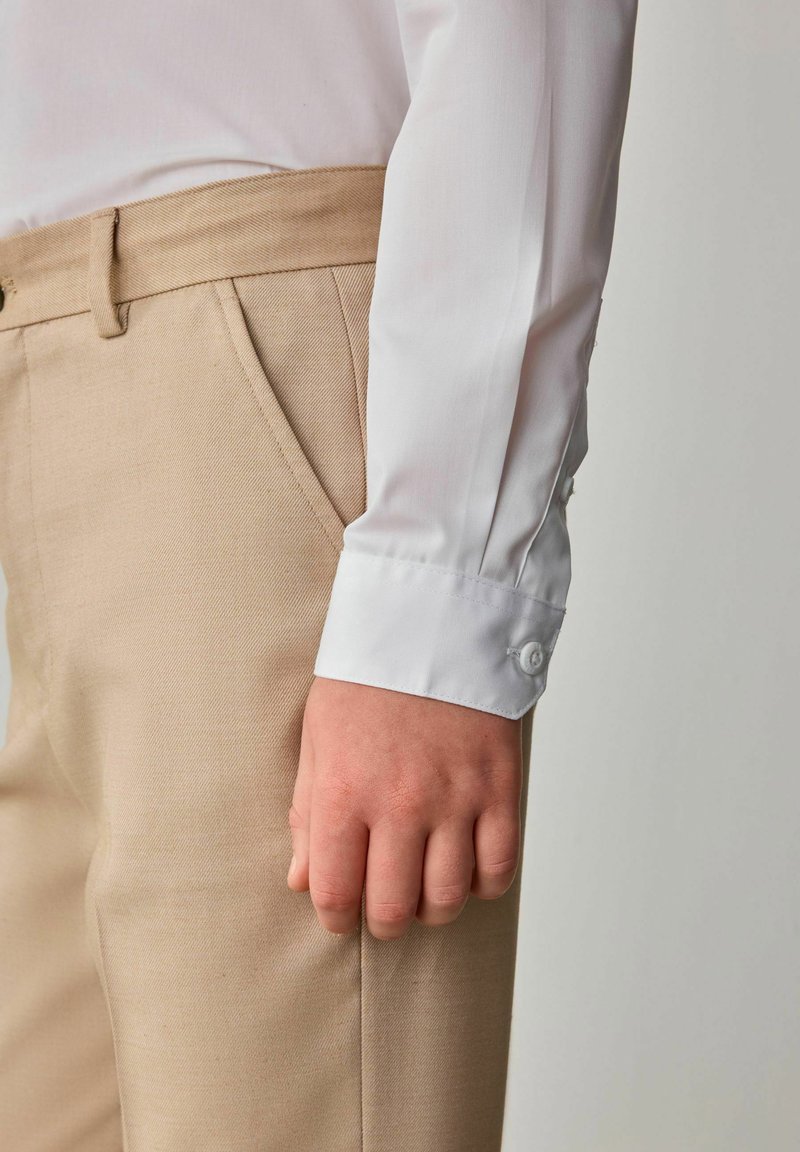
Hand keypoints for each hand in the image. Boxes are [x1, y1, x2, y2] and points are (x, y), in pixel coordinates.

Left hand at [287, 677, 523, 939]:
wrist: (431, 621)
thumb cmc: (366, 678)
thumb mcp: (317, 737)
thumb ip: (307, 814)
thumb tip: (301, 881)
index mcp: (343, 791)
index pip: (335, 892)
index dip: (335, 917)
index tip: (341, 914)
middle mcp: (399, 804)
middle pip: (392, 907)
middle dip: (383, 921)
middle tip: (383, 909)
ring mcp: (454, 798)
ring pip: (446, 898)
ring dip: (432, 909)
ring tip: (424, 892)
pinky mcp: (499, 787)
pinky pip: (498, 867)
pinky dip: (483, 884)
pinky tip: (466, 869)